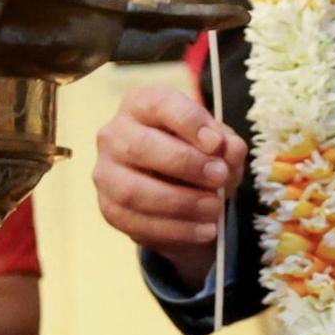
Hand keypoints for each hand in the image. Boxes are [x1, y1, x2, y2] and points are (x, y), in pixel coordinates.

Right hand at [90, 83, 246, 289]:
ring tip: (215, 209)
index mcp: (140, 105)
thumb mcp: (218, 143)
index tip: (216, 143)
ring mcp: (106, 174)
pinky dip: (175, 230)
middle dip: (185, 164)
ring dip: (180, 204)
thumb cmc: (195, 152)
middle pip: (140, 147)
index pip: (157, 103)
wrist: (175, 186)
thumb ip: (226, 144)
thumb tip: (228, 151)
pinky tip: (204, 230)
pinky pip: (136, 224)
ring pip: (133, 191)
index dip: (188, 122)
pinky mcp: (109, 208)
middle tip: (219, 177)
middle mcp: (114, 135)